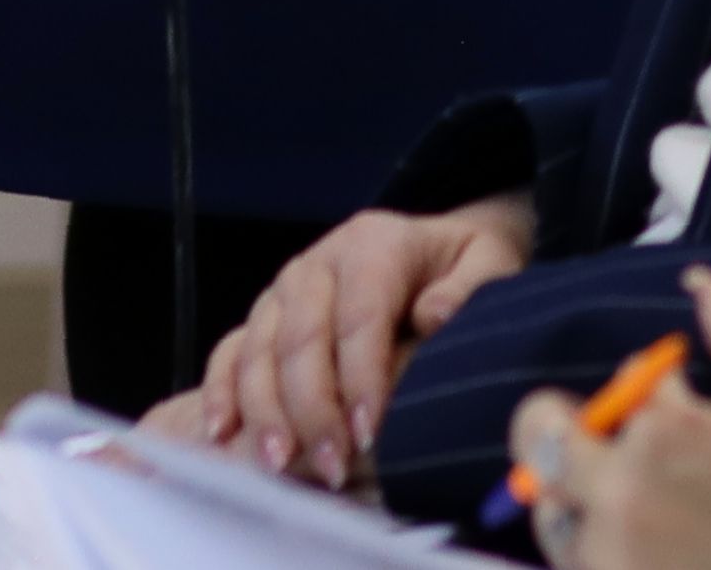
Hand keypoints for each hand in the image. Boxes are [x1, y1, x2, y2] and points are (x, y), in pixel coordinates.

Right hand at [183, 198, 536, 485]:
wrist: (429, 248)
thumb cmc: (459, 264)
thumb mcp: (487, 258)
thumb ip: (471, 284)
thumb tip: (434, 315)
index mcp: (372, 244)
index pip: (359, 315)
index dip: (361, 377)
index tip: (371, 434)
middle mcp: (317, 263)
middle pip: (301, 339)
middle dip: (312, 409)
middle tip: (332, 466)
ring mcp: (283, 290)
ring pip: (259, 350)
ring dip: (266, 412)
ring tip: (281, 464)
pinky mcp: (263, 316)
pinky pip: (230, 351)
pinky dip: (222, 392)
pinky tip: (223, 434)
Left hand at [508, 272, 710, 569]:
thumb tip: (700, 284)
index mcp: (671, 434)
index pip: (627, 382)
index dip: (658, 388)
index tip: (695, 408)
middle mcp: (624, 499)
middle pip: (540, 439)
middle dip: (572, 426)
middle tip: (621, 442)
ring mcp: (614, 566)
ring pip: (548, 515)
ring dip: (578, 496)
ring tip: (642, 505)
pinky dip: (595, 554)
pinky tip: (649, 550)